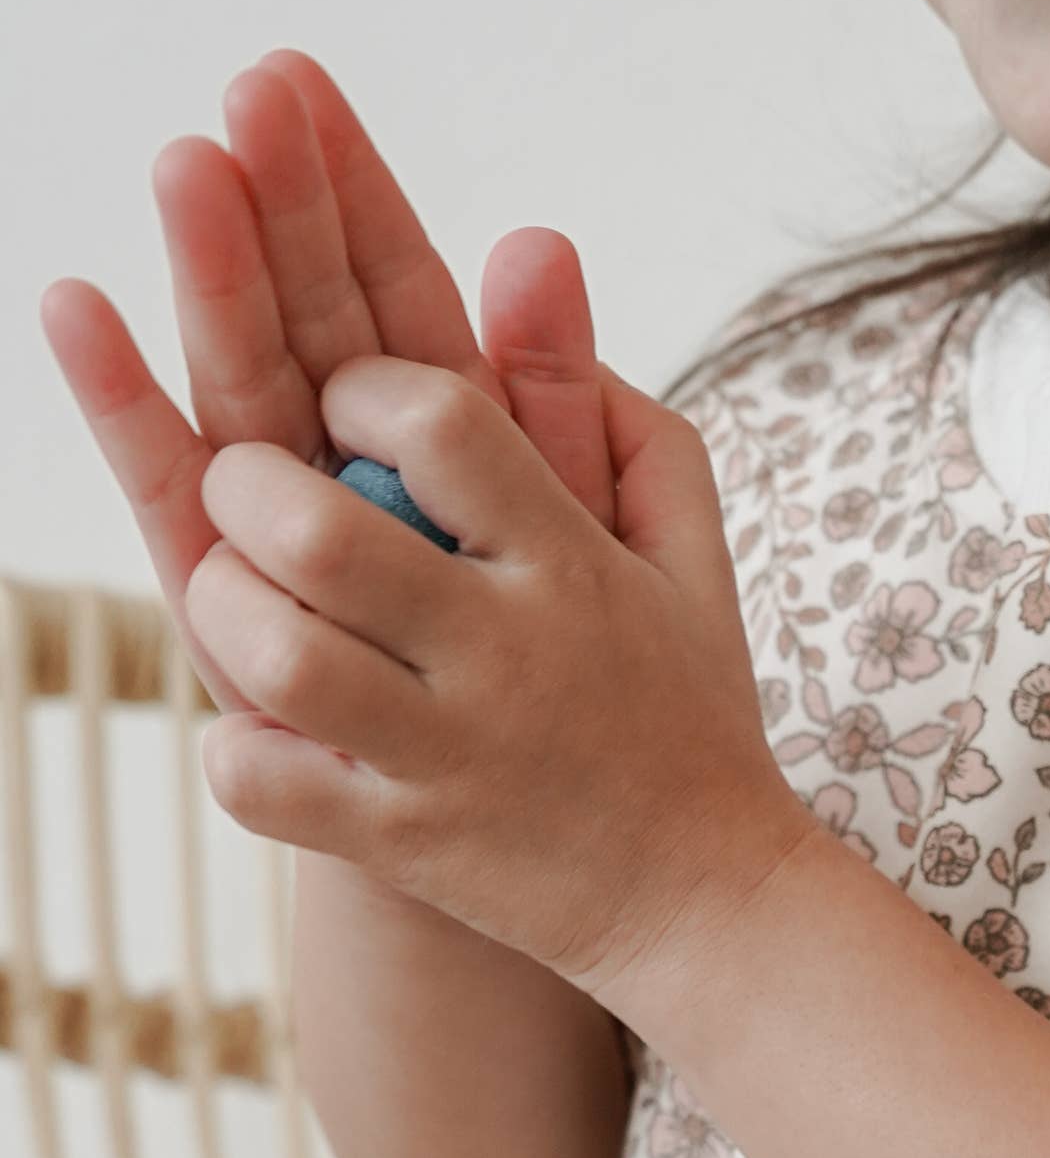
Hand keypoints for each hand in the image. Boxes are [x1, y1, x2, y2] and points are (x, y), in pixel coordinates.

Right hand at [40, 52, 617, 713]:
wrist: (552, 853)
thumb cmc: (579, 701)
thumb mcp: (599, 541)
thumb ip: (568, 408)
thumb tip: (543, 242)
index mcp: (449, 442)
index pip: (392, 288)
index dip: (349, 187)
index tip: (298, 75)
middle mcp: (348, 470)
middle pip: (305, 314)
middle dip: (275, 204)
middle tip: (244, 94)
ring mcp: (285, 535)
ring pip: (243, 381)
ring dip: (211, 276)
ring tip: (184, 168)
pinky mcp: (237, 608)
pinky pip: (178, 497)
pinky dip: (130, 405)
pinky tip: (79, 312)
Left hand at [181, 354, 816, 1003]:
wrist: (712, 907)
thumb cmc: (682, 709)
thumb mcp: (682, 551)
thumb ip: (610, 408)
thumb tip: (529, 249)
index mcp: (567, 562)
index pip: (434, 416)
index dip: (359, 386)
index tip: (346, 405)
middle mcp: (505, 652)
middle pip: (322, 531)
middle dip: (249, 487)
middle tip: (249, 488)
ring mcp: (449, 754)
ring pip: (283, 657)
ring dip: (228, 607)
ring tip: (239, 592)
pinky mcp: (406, 846)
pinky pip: (270, 788)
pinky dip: (239, 754)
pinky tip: (261, 730)